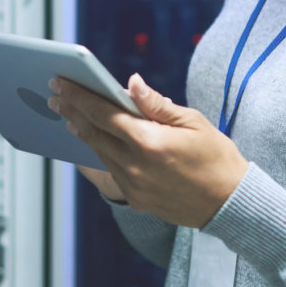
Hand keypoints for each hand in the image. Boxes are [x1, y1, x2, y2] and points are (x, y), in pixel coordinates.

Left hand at [50, 73, 248, 227]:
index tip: (61, 82)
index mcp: (149, 141)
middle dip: (72, 111)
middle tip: (55, 96)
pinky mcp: (136, 198)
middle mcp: (135, 165)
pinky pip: (111, 170)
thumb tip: (131, 82)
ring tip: (69, 115)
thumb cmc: (216, 157)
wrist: (230, 204)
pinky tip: (93, 140)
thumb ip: (156, 104)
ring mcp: (134, 185)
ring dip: (82, 132)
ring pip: (99, 152)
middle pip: (94, 133)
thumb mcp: (193, 122)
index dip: (79, 96)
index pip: (103, 113)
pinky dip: (99, 152)